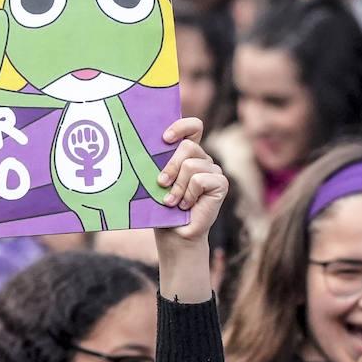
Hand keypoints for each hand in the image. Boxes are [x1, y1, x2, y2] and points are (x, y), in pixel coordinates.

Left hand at [157, 117, 227, 242]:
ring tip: (172, 201)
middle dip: (170, 166)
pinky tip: (186, 206)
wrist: (174, 235)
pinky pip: (200, 179)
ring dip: (177, 187)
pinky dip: (188, 195)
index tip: (165, 138)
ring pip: (191, 165)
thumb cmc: (162, 209)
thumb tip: (140, 147)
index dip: (181, 126)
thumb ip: (158, 164)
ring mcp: (214, 170)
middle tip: (161, 184)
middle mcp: (202, 159)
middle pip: (188, 146)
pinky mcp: (221, 183)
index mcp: (187, 154)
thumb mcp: (156, 182)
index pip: (193, 127)